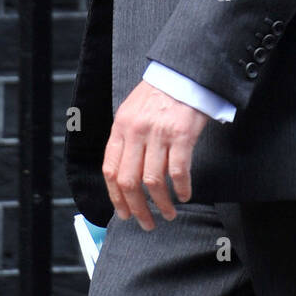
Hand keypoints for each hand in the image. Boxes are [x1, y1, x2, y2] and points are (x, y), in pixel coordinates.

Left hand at [102, 81, 209, 229]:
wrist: (183, 72)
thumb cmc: (159, 93)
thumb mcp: (132, 111)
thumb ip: (126, 139)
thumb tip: (124, 174)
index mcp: (121, 127)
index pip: (111, 170)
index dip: (116, 197)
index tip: (123, 213)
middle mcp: (136, 131)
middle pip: (129, 181)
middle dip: (137, 208)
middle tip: (146, 222)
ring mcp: (159, 133)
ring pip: (153, 181)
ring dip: (161, 204)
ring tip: (168, 213)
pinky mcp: (182, 134)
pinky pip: (178, 171)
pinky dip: (182, 188)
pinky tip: (184, 195)